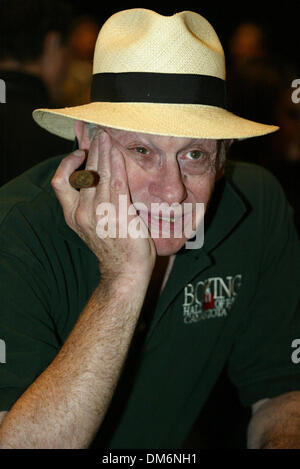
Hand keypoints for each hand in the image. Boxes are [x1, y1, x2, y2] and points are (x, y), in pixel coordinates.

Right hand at [51, 130, 155, 281]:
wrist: (125, 270)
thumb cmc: (111, 246)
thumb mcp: (91, 224)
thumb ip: (88, 202)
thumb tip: (91, 178)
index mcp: (72, 216)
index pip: (60, 181)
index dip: (67, 163)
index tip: (80, 152)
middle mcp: (82, 214)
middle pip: (82, 173)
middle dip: (91, 150)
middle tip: (99, 135)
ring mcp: (100, 215)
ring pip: (99, 174)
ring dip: (103, 152)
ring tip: (107, 138)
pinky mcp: (120, 215)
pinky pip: (116, 183)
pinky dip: (116, 165)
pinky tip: (118, 153)